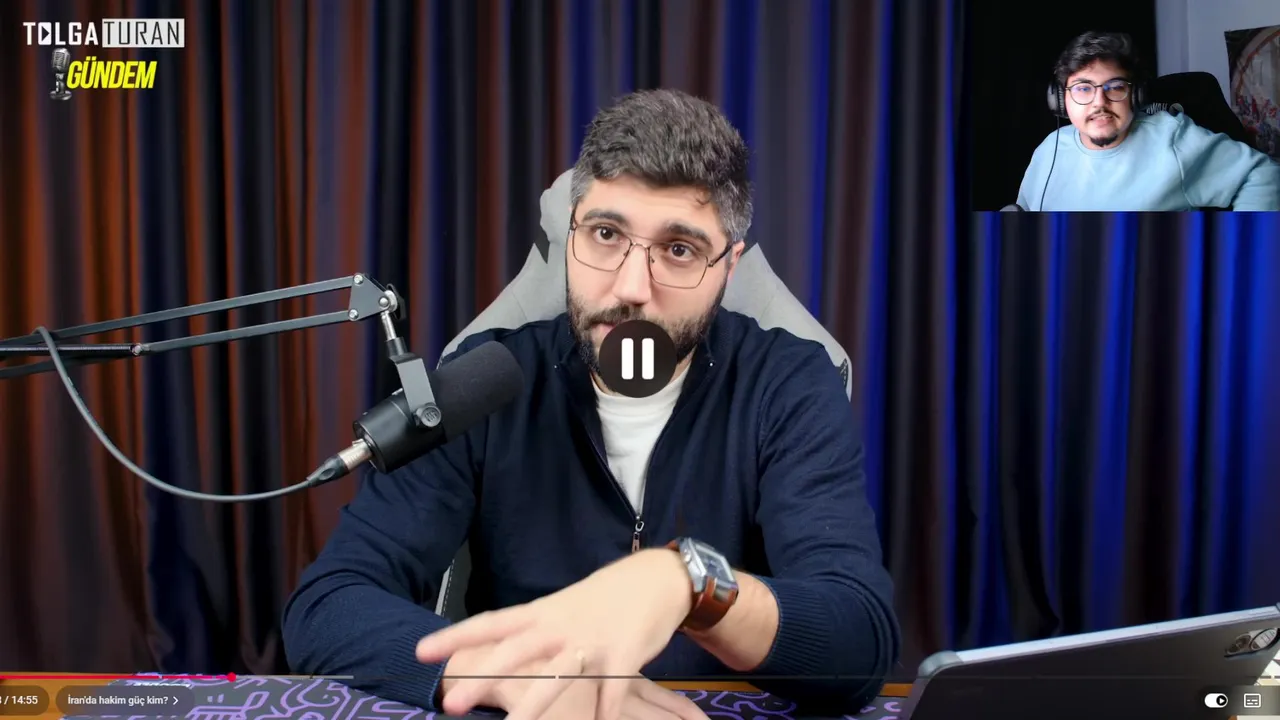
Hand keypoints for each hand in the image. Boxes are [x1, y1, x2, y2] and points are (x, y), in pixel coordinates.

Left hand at [416, 549, 692, 719]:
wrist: (657, 578)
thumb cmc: (604, 597)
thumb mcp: (563, 608)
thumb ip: (534, 632)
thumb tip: (499, 651)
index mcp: (542, 612)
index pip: (490, 623)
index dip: (455, 637)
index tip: (421, 653)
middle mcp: (560, 625)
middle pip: (515, 653)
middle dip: (483, 679)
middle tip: (451, 702)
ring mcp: (591, 640)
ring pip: (557, 676)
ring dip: (534, 705)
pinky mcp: (623, 654)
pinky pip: (611, 691)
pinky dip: (604, 713)